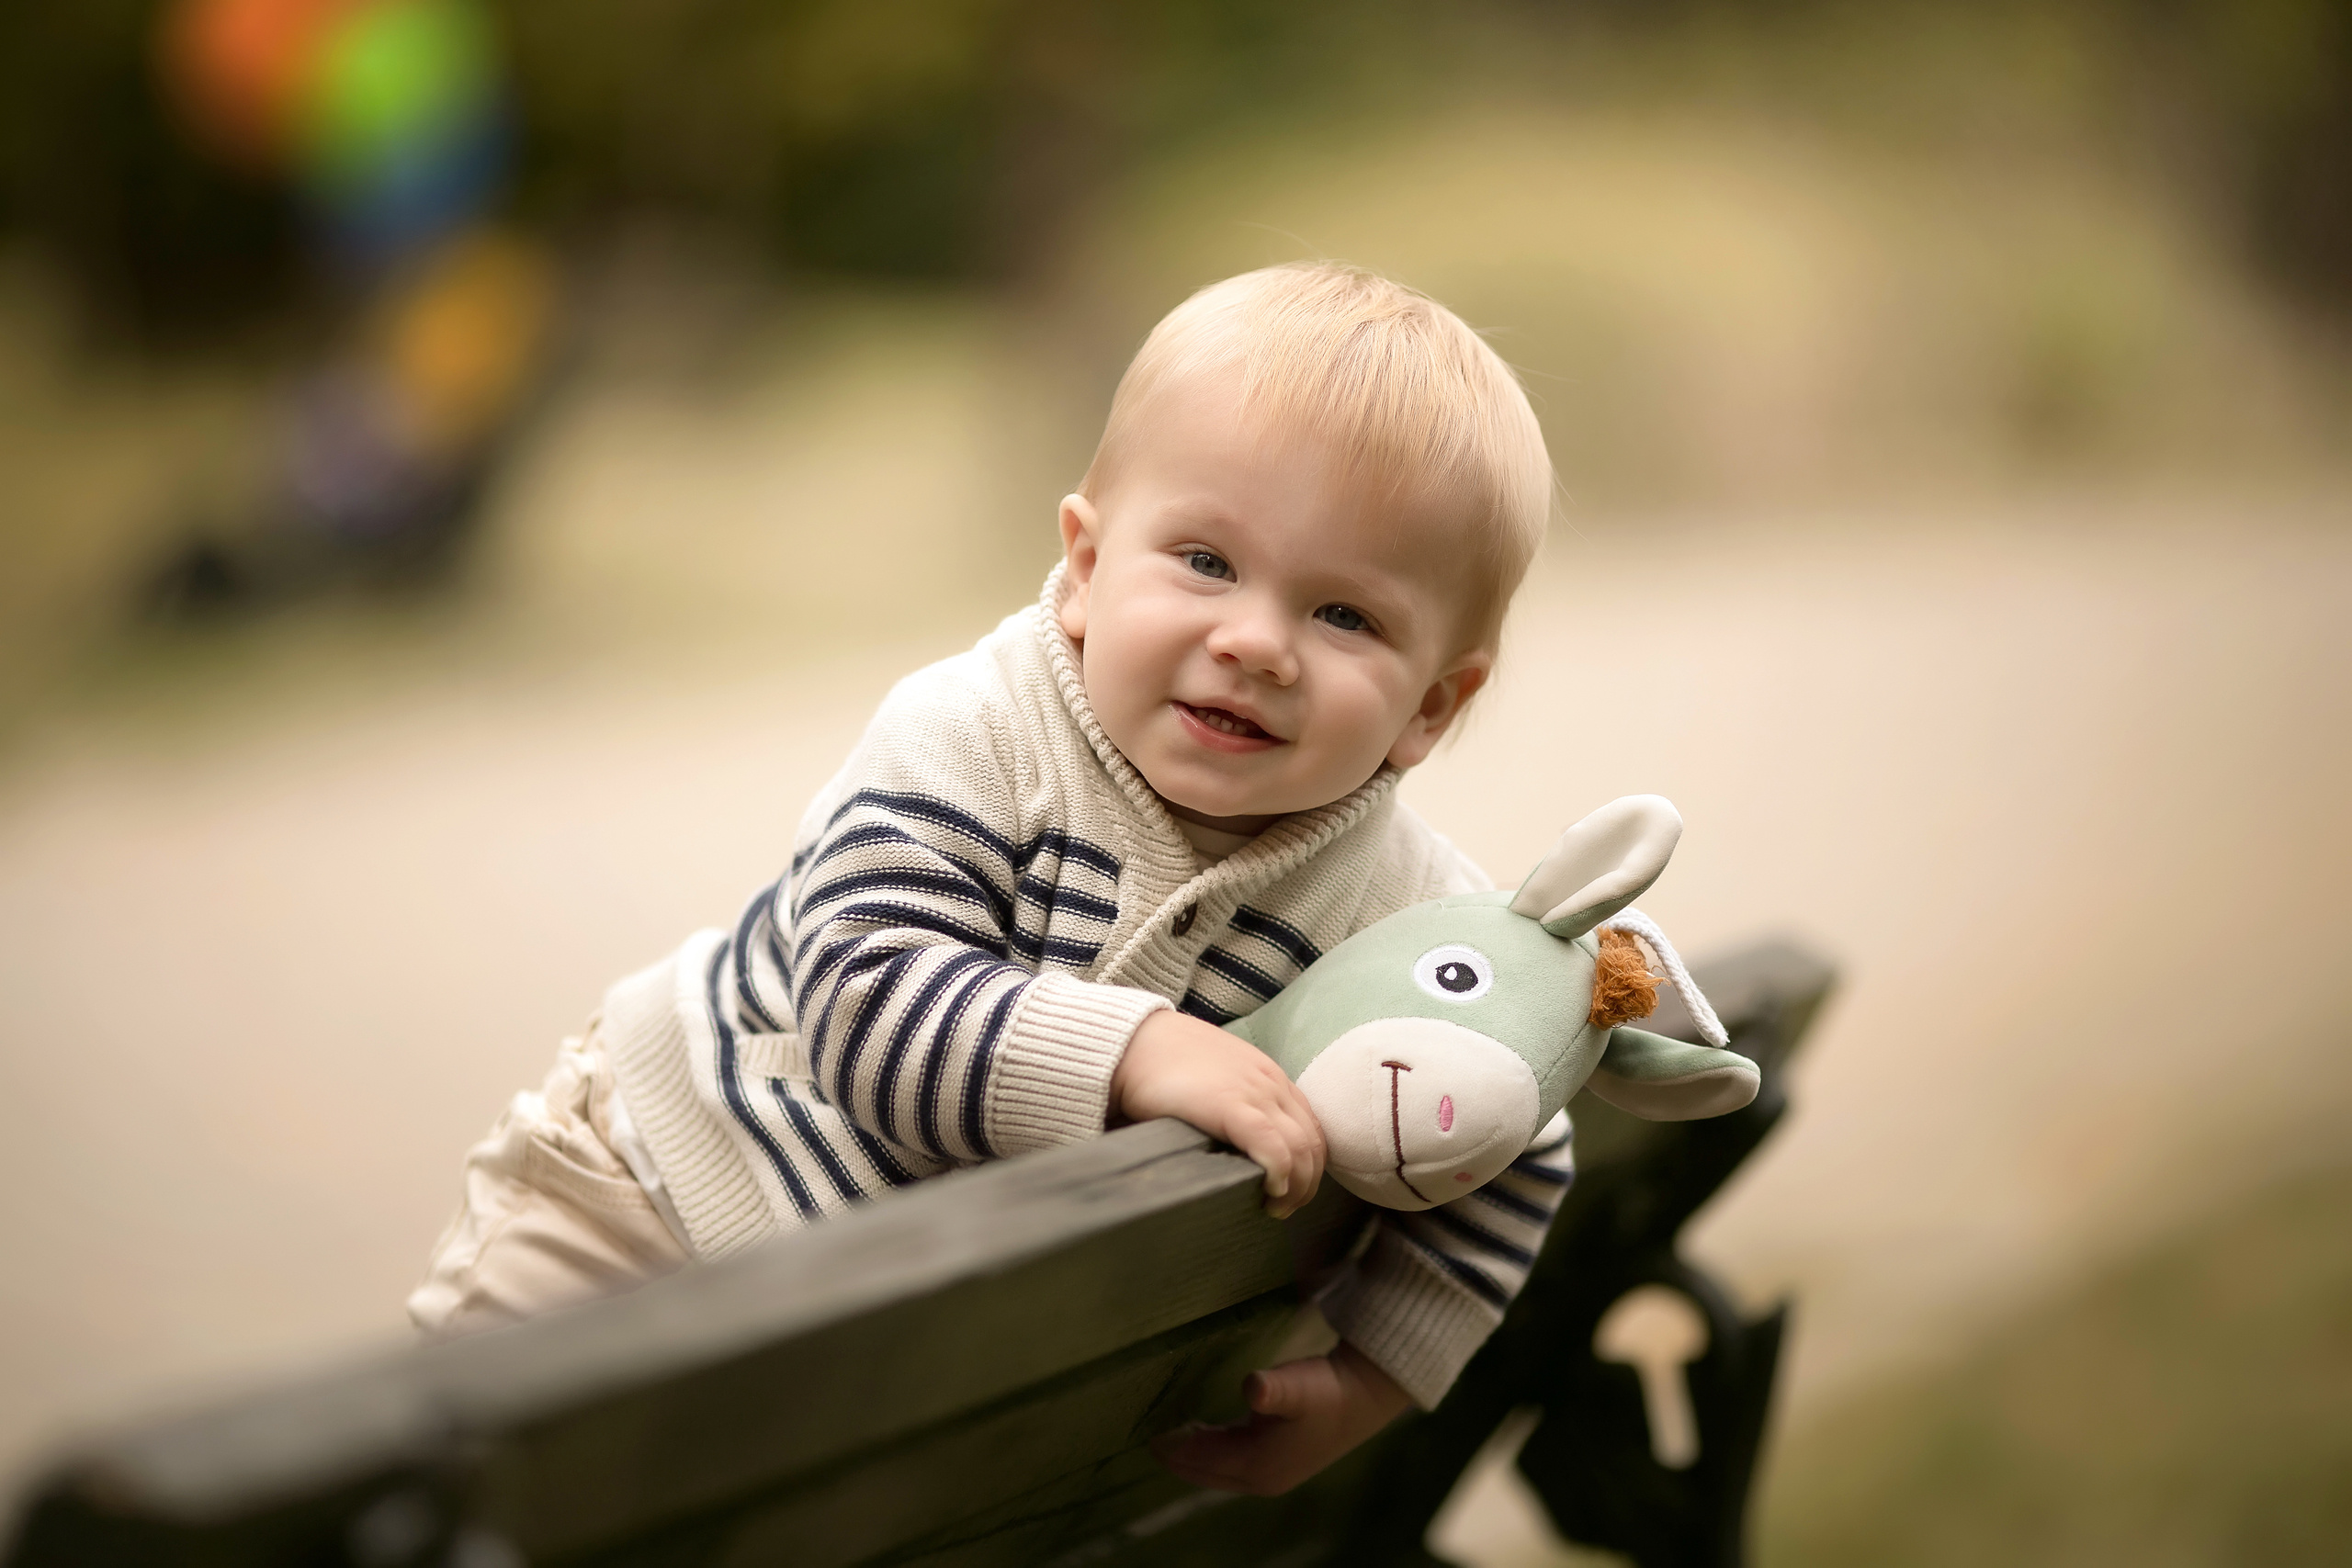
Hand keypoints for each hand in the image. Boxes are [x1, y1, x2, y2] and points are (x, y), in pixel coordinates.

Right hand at [1112, 1010, 1324, 1217]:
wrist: (1133, 1041)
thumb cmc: (1165, 1065)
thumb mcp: (1216, 1082)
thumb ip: (1235, 1105)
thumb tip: (1239, 1148)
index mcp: (1268, 1078)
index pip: (1310, 1128)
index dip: (1307, 1166)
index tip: (1290, 1190)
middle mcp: (1270, 1083)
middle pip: (1311, 1143)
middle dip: (1306, 1183)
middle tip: (1285, 1208)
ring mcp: (1254, 1092)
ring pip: (1300, 1148)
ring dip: (1296, 1187)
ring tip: (1275, 1208)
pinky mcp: (1231, 1105)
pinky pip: (1273, 1145)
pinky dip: (1279, 1172)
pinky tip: (1269, 1189)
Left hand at [1151, 1342, 1413, 1494]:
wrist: (1363, 1396)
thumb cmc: (1326, 1390)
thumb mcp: (1297, 1386)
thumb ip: (1273, 1388)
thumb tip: (1254, 1386)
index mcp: (1258, 1467)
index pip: (1202, 1461)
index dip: (1174, 1447)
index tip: (1146, 1432)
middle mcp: (1261, 1478)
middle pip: (1205, 1473)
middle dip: (1178, 1458)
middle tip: (1149, 1437)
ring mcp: (1271, 1472)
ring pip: (1217, 1470)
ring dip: (1193, 1457)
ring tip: (1169, 1437)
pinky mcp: (1279, 1461)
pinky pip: (1231, 1463)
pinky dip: (1211, 1453)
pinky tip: (1203, 1434)